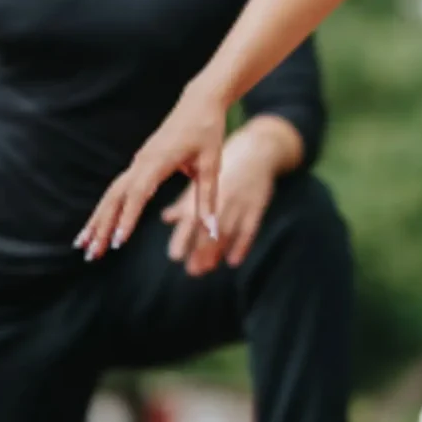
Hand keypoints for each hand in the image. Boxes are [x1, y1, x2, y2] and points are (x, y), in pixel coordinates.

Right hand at [79, 85, 228, 260]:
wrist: (199, 102)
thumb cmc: (207, 131)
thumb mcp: (212, 165)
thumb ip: (208, 199)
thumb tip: (212, 231)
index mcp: (159, 161)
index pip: (139, 193)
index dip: (128, 217)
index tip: (118, 241)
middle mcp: (142, 162)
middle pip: (115, 197)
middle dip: (101, 226)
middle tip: (90, 254)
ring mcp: (138, 162)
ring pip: (111, 194)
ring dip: (97, 220)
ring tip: (83, 245)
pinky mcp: (138, 164)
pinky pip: (117, 189)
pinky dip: (105, 209)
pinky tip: (97, 226)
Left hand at [162, 131, 281, 275]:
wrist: (256, 152)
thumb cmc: (224, 170)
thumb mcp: (203, 181)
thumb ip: (185, 203)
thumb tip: (165, 218)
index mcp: (204, 192)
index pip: (190, 218)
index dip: (183, 237)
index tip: (175, 256)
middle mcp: (219, 199)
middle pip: (208, 228)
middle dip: (199, 250)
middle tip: (192, 270)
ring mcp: (239, 204)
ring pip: (226, 232)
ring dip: (216, 251)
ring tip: (207, 268)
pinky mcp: (256, 207)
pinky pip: (249, 229)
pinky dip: (242, 245)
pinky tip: (233, 261)